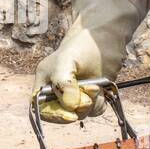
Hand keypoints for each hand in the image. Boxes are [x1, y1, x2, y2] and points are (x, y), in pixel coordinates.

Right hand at [32, 0, 148, 123]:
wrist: (108, 33)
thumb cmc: (84, 43)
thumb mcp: (68, 60)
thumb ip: (63, 83)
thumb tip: (70, 106)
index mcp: (44, 82)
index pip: (41, 109)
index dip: (55, 115)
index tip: (71, 115)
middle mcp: (57, 90)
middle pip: (62, 114)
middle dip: (77, 106)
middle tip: (91, 91)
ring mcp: (75, 94)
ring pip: (81, 113)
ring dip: (91, 103)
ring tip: (97, 85)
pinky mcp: (91, 95)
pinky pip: (94, 110)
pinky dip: (100, 102)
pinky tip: (102, 88)